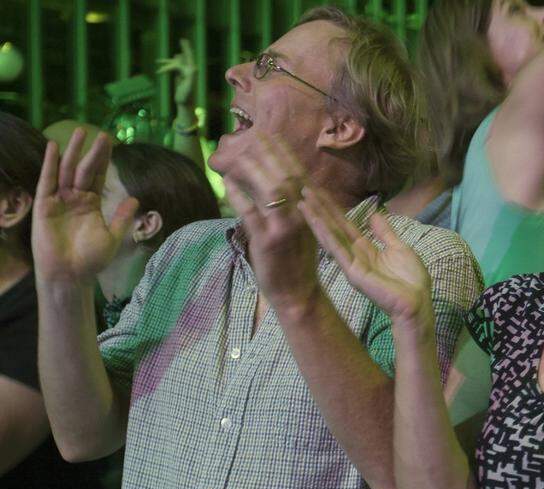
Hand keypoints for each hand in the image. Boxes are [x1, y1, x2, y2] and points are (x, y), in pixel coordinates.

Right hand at [32, 129, 136, 282]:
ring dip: (73, 151)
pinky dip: (50, 164)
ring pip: (67, 171)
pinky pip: (47, 181)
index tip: (111, 142)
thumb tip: (135, 198)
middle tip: (103, 133)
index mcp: (91, 204)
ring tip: (80, 132)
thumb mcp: (113, 237)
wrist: (70, 275)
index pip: (98, 176)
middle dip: (92, 151)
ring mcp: (59, 201)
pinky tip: (54, 148)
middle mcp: (75, 199)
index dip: (103, 160)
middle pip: (84, 169)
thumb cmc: (91, 260)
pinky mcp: (44, 206)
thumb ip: (122, 217)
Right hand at [157, 38, 196, 106]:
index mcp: (191, 71)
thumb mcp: (189, 86)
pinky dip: (166, 67)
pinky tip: (161, 66)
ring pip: (175, 64)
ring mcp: (184, 73)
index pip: (188, 57)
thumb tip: (192, 67)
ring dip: (166, 63)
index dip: (186, 48)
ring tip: (157, 62)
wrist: (184, 104)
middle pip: (181, 59)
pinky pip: (173, 68)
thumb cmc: (186, 96)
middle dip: (180, 52)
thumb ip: (190, 76)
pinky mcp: (180, 77)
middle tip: (182, 40)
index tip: (183, 40)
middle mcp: (189, 71)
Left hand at [223, 134, 320, 311]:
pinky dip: (238, 195)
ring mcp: (285, 228)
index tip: (271, 135)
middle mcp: (302, 216)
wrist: (299, 293)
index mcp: (311, 212)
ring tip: (236, 154)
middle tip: (254, 134)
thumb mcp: (302, 231)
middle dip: (269, 153)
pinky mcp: (268, 240)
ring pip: (271, 189)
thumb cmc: (297, 262)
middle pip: (286, 175)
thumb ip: (292, 208)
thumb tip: (276, 185)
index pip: (298, 175)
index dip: (284, 153)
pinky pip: (250, 212)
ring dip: (253, 169)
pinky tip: (227, 183)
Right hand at [300, 185, 432, 325]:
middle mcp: (354, 255)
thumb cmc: (411, 281)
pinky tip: (315, 220)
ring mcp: (351, 264)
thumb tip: (374, 215)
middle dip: (319, 209)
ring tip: (302, 201)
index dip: (333, 209)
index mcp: (365, 249)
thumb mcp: (399, 248)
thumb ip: (384, 233)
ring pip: (330, 236)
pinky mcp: (353, 272)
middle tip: (304, 189)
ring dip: (316, 218)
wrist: (417, 303)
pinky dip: (325, 234)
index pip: (345, 225)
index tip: (320, 192)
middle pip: (334, 227)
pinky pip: (337, 250)